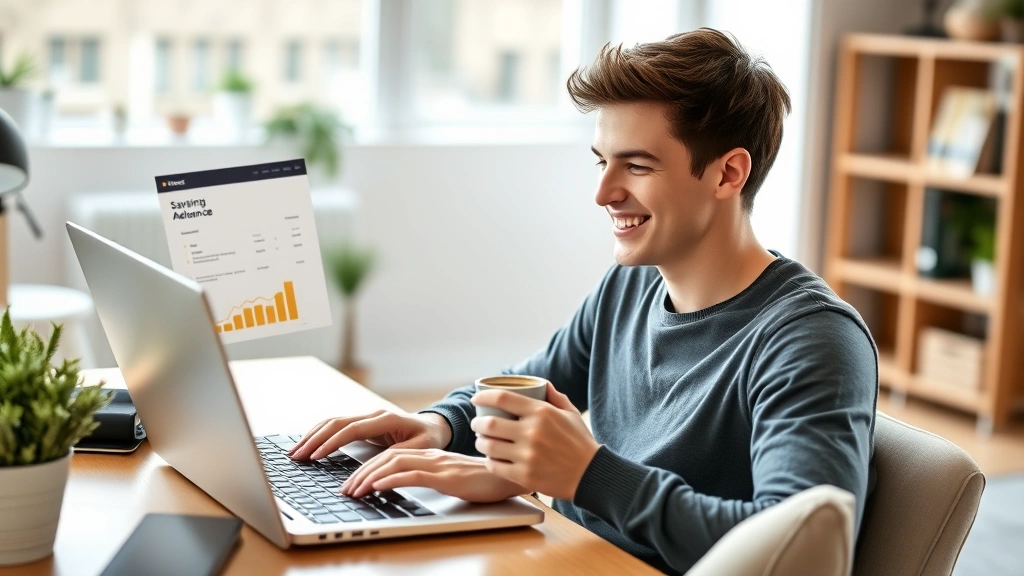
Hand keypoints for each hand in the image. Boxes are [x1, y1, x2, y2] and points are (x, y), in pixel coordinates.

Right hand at [289, 410, 451, 460]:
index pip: (351, 429)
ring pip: (332, 423)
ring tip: (295, 452)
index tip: (316, 456)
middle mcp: (372, 415)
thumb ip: (398, 454)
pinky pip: (336, 427)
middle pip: (336, 423)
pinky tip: (308, 446)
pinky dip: (320, 435)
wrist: (434, 426)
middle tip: (296, 456)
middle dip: (314, 439)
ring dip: (312, 436)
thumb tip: (377, 466)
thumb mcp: (420, 448)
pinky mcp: (362, 425)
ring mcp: (366, 418)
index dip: (332, 442)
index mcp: (385, 419)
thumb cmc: (428, 438)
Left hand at [340, 448, 528, 502]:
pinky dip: (391, 480)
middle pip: (386, 457)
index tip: (351, 483)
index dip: (366, 467)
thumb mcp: (450, 477)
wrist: (512, 477)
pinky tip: (378, 488)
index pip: (390, 455)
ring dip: (369, 477)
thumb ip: (430, 476)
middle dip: (360, 473)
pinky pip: (413, 475)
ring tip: (354, 491)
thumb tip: (404, 484)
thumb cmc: (484, 479)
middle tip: (344, 490)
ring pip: (394, 464)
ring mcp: (438, 465)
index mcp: (429, 454)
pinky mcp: (447, 477)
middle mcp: (430, 455)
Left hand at [470, 383, 599, 500]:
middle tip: (477, 424)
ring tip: (481, 441)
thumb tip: (540, 383)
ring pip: (489, 446)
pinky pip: (495, 466)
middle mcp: (532, 432)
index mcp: (542, 413)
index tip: (475, 399)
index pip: (502, 398)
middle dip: (477, 423)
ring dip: (480, 442)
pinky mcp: (524, 476)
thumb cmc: (580, 442)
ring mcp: (527, 456)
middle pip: (490, 423)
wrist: (591, 475)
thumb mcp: (570, 413)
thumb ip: (554, 396)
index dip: (483, 397)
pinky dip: (489, 461)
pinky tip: (490, 458)